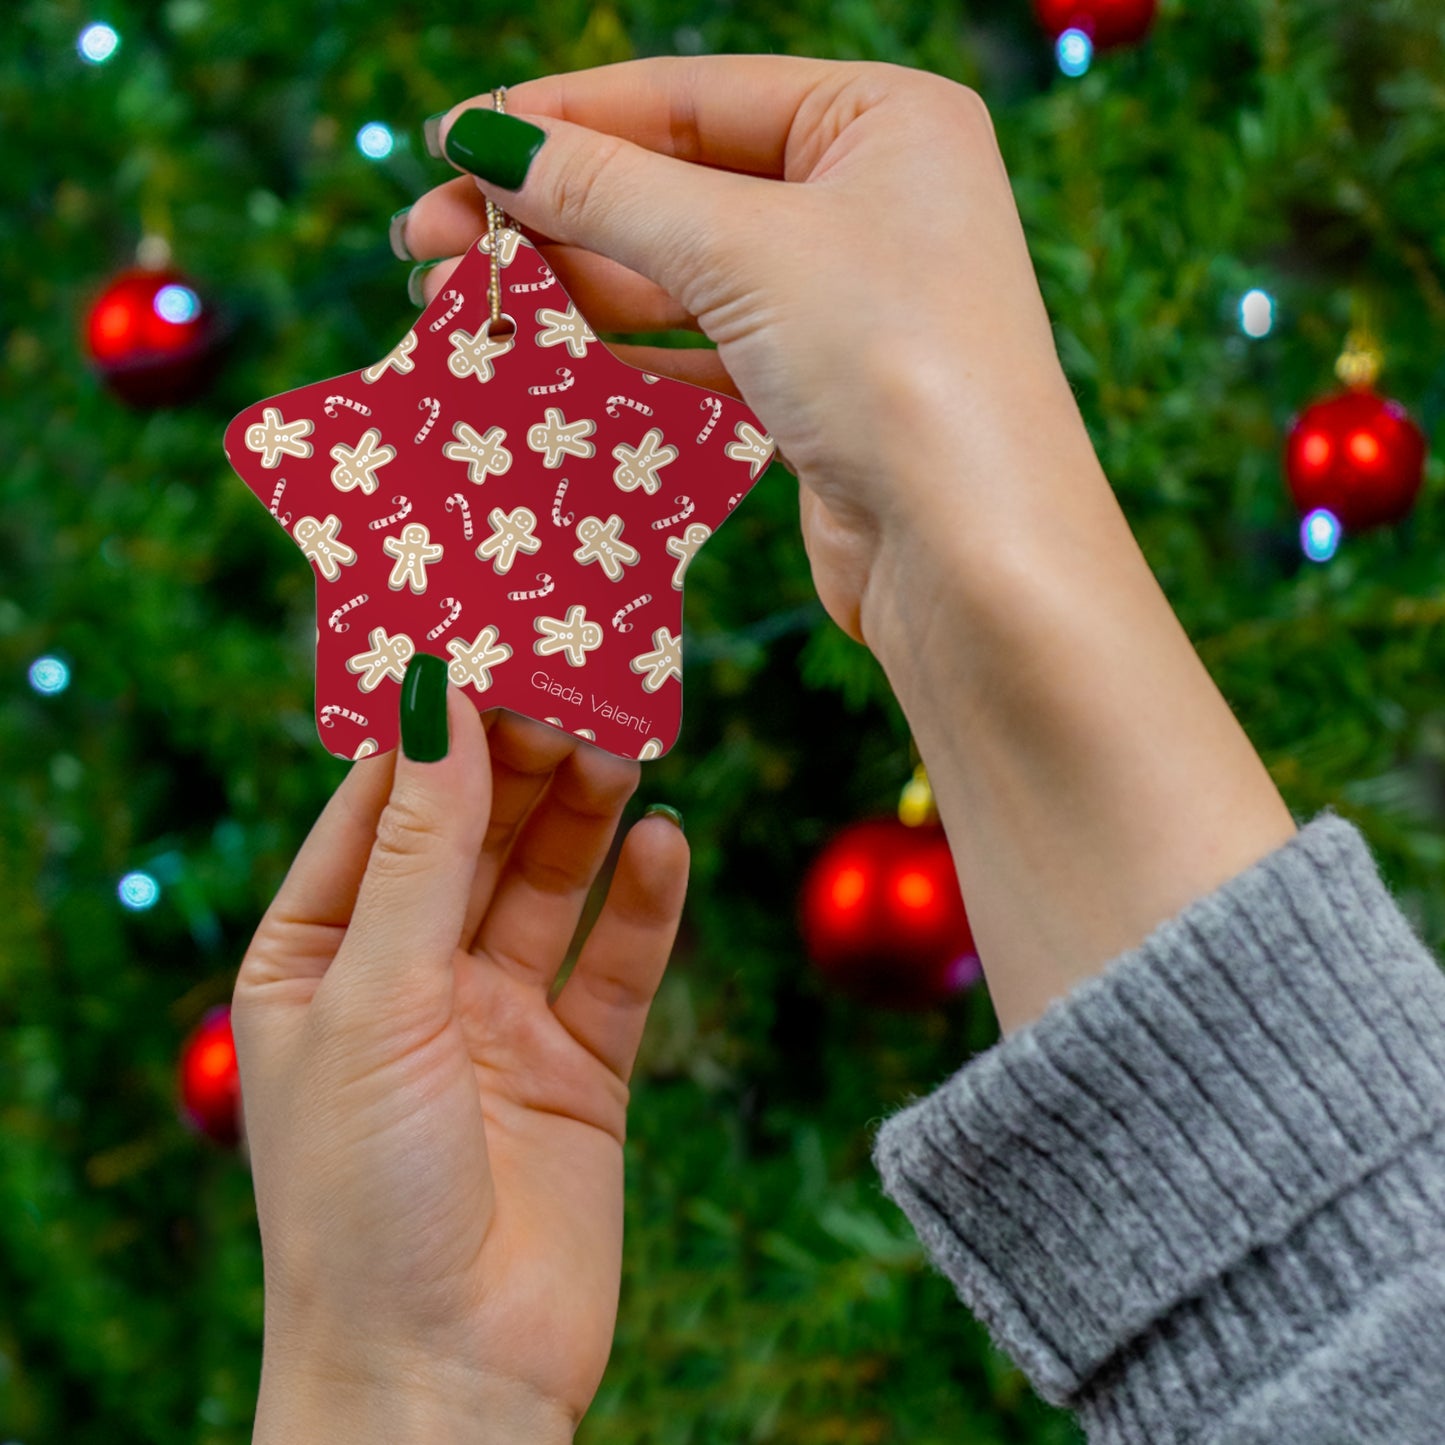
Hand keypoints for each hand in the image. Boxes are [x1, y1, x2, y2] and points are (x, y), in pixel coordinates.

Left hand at [232, 691, 687, 1438]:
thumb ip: (420, 849)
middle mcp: (408, 977)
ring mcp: (498, 1021)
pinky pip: (617, 964)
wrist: (446, 1379)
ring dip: (585, 816)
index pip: (377, 807)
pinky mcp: (580, 1067)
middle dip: (521, 760)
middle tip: (578, 684)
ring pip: (550, 885)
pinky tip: (667, 844)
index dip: (430, 726)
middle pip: (474, 834)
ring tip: (625, 745)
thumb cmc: (363, 1195)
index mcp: (320, 956)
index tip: (485, 641)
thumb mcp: (377, 998)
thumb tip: (437, 700)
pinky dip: (644, 904)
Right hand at [400, 56, 1087, 645]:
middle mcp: (870, 199)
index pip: (690, 97)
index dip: (563, 118)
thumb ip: (608, 190)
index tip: (452, 141)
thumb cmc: (891, 364)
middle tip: (426, 241)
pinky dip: (621, 354)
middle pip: (675, 186)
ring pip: (680, 275)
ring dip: (570, 288)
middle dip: (549, 213)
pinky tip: (539, 359)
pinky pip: (700, 351)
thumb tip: (486, 141)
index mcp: (881, 120)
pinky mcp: (819, 391)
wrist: (972, 555)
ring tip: (458, 304)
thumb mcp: (742, 250)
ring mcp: (845, 301)